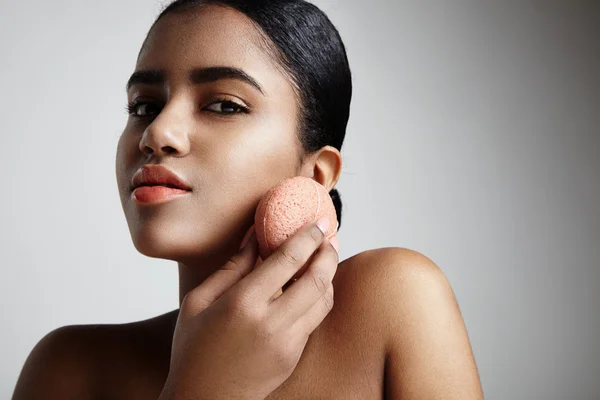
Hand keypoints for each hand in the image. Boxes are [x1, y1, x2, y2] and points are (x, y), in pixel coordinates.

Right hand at [159, 217, 338, 399]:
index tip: (318, 222)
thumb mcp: (198, 302)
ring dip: (328, 274)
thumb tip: (255, 236)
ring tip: (324, 257)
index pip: (288, 260)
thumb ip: (230, 267)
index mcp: (243, 304)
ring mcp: (287, 343)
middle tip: (328, 236)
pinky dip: (319, 297)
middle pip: (317, 278)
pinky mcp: (294, 356)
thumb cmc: (193, 349)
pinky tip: (311, 286)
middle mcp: (270, 322)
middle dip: (328, 252)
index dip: (308, 236)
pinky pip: (315, 319)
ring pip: (324, 300)